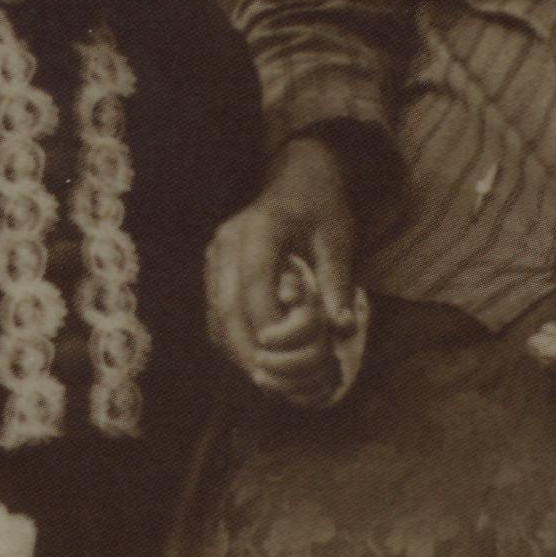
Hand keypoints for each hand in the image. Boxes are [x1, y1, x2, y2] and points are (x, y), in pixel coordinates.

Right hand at [206, 138, 357, 392]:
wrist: (297, 176)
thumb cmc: (320, 206)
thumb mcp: (338, 237)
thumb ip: (338, 281)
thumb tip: (342, 330)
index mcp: (260, 228)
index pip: (254, 285)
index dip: (268, 323)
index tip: (289, 350)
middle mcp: (227, 243)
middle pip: (227, 308)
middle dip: (250, 351)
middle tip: (275, 380)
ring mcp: (215, 258)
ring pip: (216, 317)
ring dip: (239, 352)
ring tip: (268, 377)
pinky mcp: (213, 272)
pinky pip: (216, 315)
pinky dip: (234, 342)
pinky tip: (257, 359)